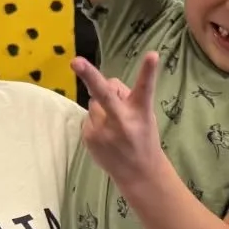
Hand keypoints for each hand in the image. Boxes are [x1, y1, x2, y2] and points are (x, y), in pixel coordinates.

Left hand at [72, 51, 164, 190]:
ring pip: (94, 102)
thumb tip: (104, 83)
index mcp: (141, 112)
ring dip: (101, 108)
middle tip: (76, 61)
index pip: (145, 88)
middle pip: (104, 94)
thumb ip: (127, 97)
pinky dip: (96, 122)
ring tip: (114, 126)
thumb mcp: (145, 116)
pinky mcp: (89, 137)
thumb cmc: (143, 137)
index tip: (153, 54)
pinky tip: (107, 136)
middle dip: (89, 76)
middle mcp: (121, 120)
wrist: (138, 174)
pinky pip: (89, 117)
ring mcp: (102, 131)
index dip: (148, 71)